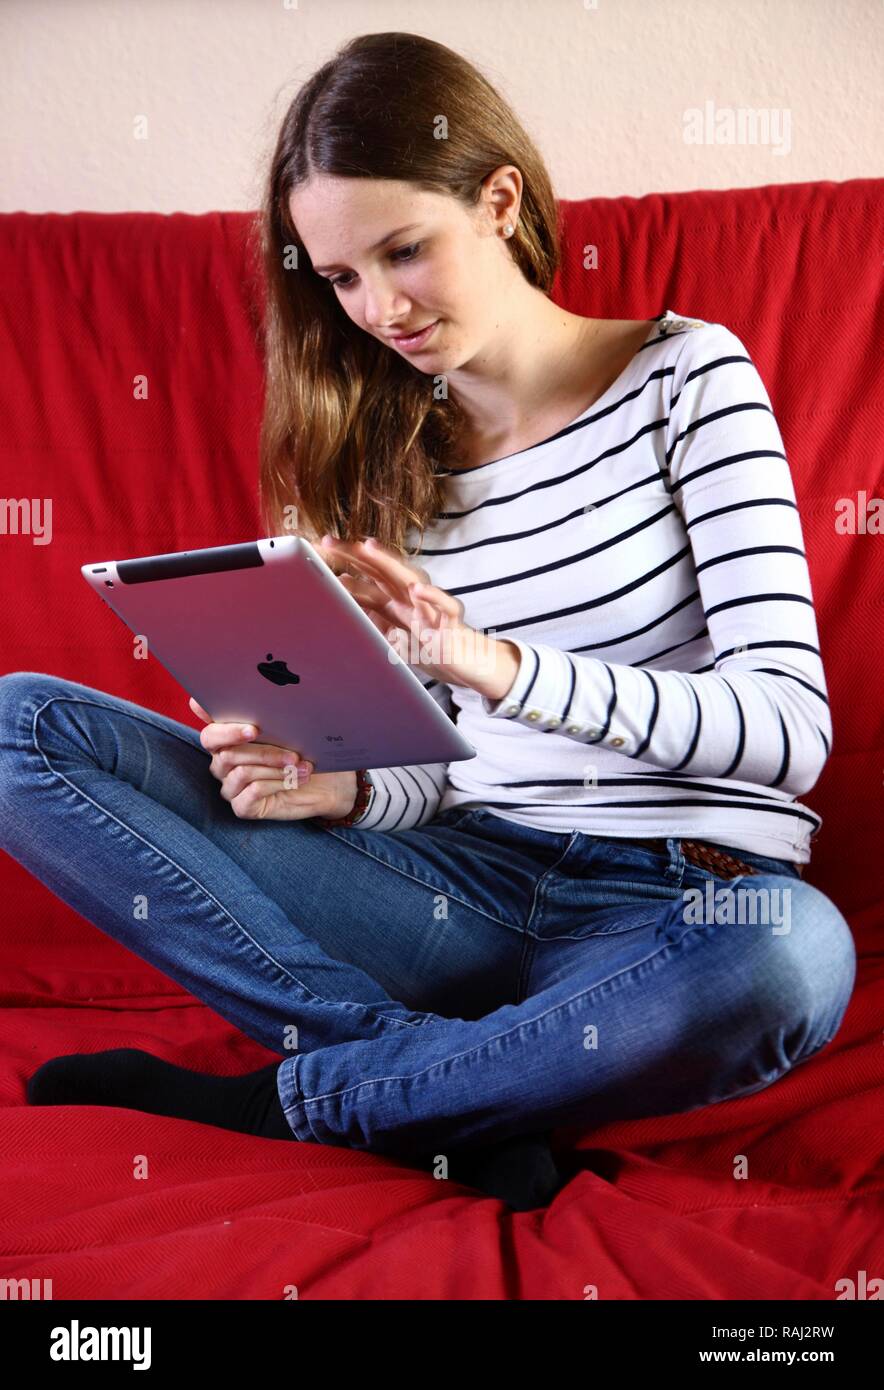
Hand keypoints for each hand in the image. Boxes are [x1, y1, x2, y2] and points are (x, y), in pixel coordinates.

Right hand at [188, 697, 357, 820]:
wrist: (326, 783)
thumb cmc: (303, 750)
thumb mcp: (289, 730)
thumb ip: (270, 717)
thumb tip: (267, 699)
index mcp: (226, 739)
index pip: (210, 733)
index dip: (225, 729)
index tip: (253, 728)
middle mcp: (222, 762)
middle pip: (226, 753)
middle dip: (262, 750)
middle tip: (291, 751)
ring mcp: (230, 785)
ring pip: (243, 772)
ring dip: (276, 767)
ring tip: (302, 764)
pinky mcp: (242, 806)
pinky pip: (252, 793)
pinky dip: (278, 783)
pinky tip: (297, 779)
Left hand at [316, 534, 519, 696]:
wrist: (466, 665)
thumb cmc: (428, 645)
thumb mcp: (392, 630)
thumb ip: (370, 611)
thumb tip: (340, 592)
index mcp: (396, 598)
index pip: (367, 574)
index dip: (344, 561)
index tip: (316, 548)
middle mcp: (412, 597)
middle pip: (382, 569)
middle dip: (356, 553)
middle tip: (329, 541)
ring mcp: (431, 606)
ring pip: (410, 578)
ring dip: (389, 562)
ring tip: (367, 546)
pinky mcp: (452, 623)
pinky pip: (444, 605)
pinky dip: (432, 596)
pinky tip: (417, 589)